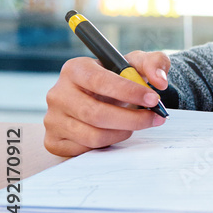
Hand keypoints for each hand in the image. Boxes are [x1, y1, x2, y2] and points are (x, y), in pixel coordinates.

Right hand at [44, 51, 170, 156]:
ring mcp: (52, 119)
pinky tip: (116, 132)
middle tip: (154, 118)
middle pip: (96, 114)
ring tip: (134, 124)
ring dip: (122, 133)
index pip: (100, 81)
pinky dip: (107, 144)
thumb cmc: (119, 79)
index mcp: (75, 69)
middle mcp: (58, 94)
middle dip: (132, 119)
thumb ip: (154, 63)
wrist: (105, 97)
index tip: (153, 99)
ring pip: (93, 136)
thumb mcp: (138, 64)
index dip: (129, 92)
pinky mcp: (53, 140)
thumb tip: (159, 80)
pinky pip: (85, 149)